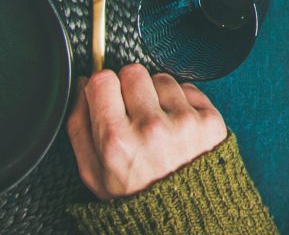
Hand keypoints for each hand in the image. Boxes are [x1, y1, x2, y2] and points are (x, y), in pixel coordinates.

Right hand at [67, 65, 227, 200]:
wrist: (183, 216)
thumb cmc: (137, 196)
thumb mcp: (94, 173)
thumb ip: (79, 127)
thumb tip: (82, 87)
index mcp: (117, 142)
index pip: (102, 80)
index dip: (103, 88)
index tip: (107, 99)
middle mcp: (150, 129)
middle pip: (133, 72)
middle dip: (130, 88)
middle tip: (133, 113)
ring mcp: (183, 123)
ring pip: (162, 78)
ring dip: (157, 96)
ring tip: (157, 125)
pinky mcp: (209, 121)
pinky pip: (189, 89)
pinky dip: (182, 103)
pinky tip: (177, 127)